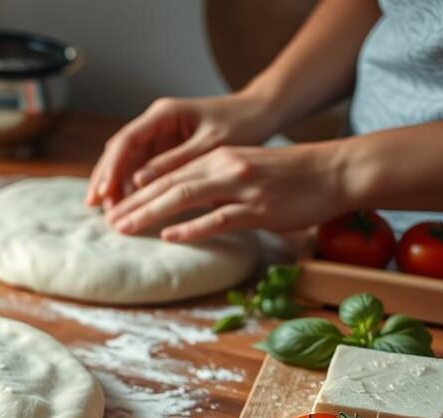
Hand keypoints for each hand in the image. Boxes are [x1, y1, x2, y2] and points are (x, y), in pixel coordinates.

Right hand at [85, 92, 280, 207]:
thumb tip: (138, 182)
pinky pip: (141, 169)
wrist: (262, 114)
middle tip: (94, 206)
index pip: (126, 141)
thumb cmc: (242, 124)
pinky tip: (126, 206)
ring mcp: (159, 136)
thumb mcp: (210, 145)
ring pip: (126, 161)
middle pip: (118, 151)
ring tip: (108, 211)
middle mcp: (156, 122)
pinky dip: (132, 187)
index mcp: (164, 114)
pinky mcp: (167, 149)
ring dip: (115, 185)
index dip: (112, 168)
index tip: (104, 192)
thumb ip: (174, 162)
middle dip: (105, 178)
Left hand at [103, 143, 349, 241]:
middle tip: (108, 220)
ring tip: (125, 227)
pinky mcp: (258, 208)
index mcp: (218, 157)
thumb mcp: (244, 169)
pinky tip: (169, 236)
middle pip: (168, 184)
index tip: (114, 205)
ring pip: (185, 198)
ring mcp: (241, 188)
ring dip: (150, 213)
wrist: (334, 172)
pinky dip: (191, 227)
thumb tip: (180, 203)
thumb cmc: (289, 175)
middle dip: (134, 202)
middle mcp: (224, 167)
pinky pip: (218, 218)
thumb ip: (213, 182)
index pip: (168, 173)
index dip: (137, 189)